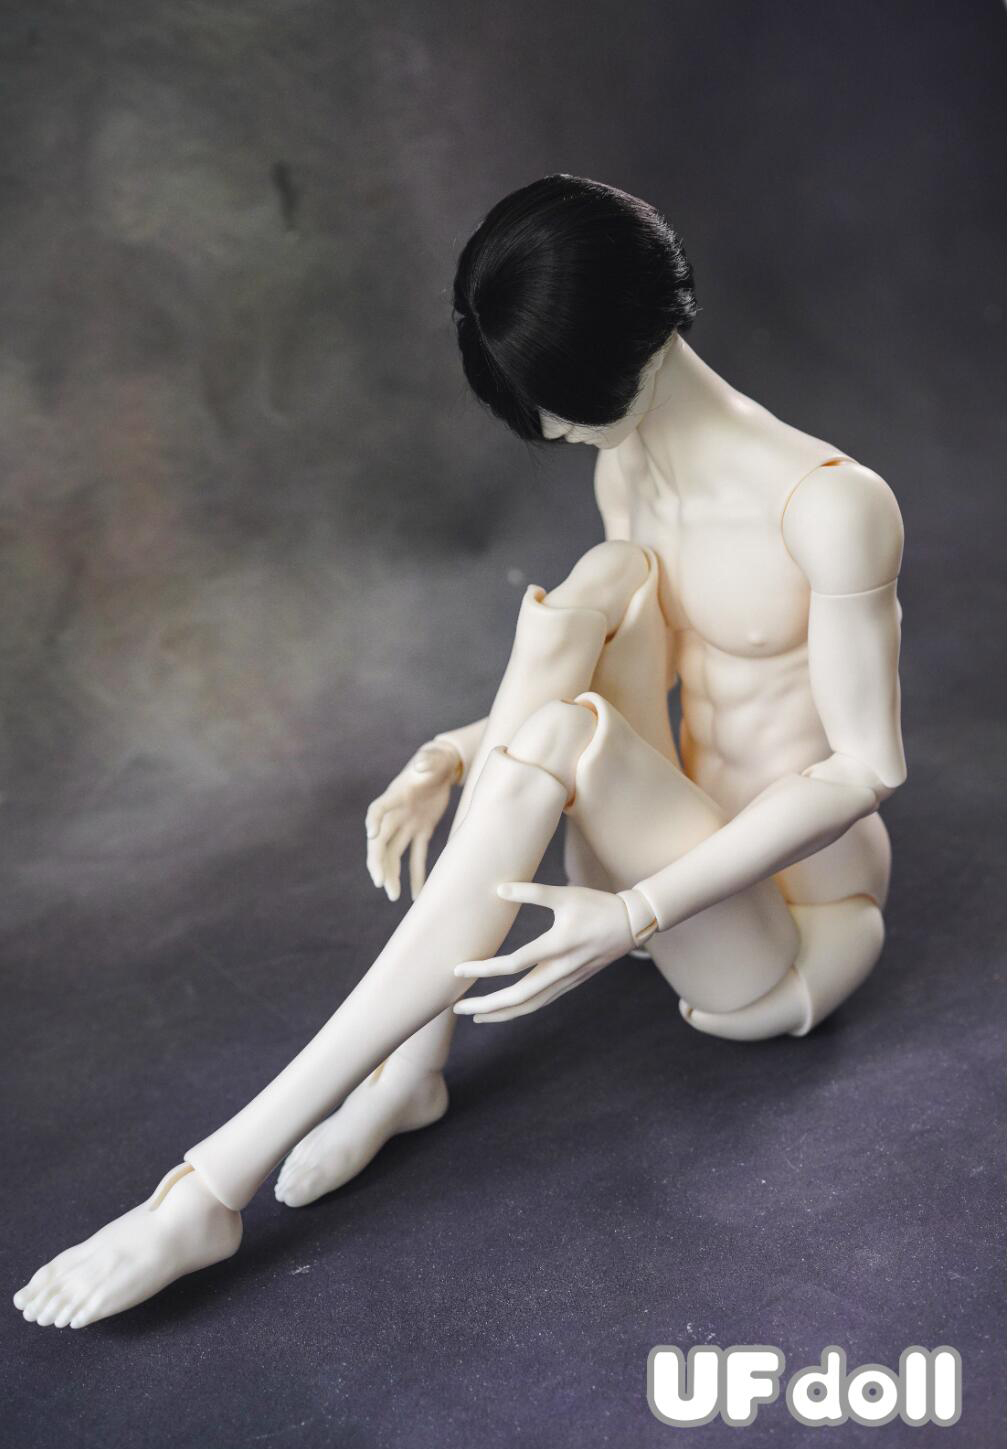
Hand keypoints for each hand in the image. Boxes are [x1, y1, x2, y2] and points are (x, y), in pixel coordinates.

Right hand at [365, 741, 459, 901]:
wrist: (441, 766)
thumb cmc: (434, 760)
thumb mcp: (432, 759)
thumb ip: (427, 761)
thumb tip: (422, 764)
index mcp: (395, 795)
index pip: (378, 810)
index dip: (373, 822)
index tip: (372, 835)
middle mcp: (396, 814)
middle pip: (381, 841)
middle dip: (378, 862)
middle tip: (380, 882)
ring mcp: (407, 825)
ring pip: (395, 854)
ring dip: (393, 874)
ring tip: (392, 895)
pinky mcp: (422, 831)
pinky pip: (417, 857)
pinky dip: (417, 875)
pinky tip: (416, 895)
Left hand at [452, 882, 634, 1022]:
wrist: (632, 924)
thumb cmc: (597, 905)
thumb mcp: (565, 895)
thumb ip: (532, 892)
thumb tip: (499, 889)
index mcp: (558, 946)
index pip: (514, 963)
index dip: (484, 968)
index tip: (458, 970)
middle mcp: (561, 969)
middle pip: (519, 996)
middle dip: (487, 1004)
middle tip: (457, 1007)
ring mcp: (567, 980)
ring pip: (530, 1005)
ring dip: (502, 1013)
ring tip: (477, 1015)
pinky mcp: (571, 983)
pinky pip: (541, 1002)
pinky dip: (520, 1009)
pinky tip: (506, 1009)